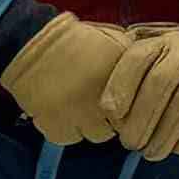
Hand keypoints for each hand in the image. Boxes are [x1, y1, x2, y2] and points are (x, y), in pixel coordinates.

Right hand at [0, 17, 148, 148]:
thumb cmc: (75, 40)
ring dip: (88, 126)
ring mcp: (76, 115)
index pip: (135, 109)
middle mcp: (100, 101)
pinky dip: (64, 129)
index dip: (129, 108)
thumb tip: (145, 80)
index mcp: (118, 79)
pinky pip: (65, 138)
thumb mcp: (114, 40)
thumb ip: (132, 62)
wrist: (32, 44)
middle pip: (115, 127)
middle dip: (109, 119)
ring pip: (91, 135)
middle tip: (99, 106)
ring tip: (80, 110)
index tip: (122, 102)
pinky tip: (62, 113)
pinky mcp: (53, 124)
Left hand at [107, 24, 178, 156]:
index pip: (137, 58)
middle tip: (131, 144)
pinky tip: (178, 147)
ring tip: (151, 153)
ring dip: (164, 133)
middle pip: (160, 83)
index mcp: (161, 43)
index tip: (111, 114)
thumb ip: (133, 81)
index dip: (120, 86)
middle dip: (141, 119)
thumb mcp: (159, 62)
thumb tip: (109, 120)